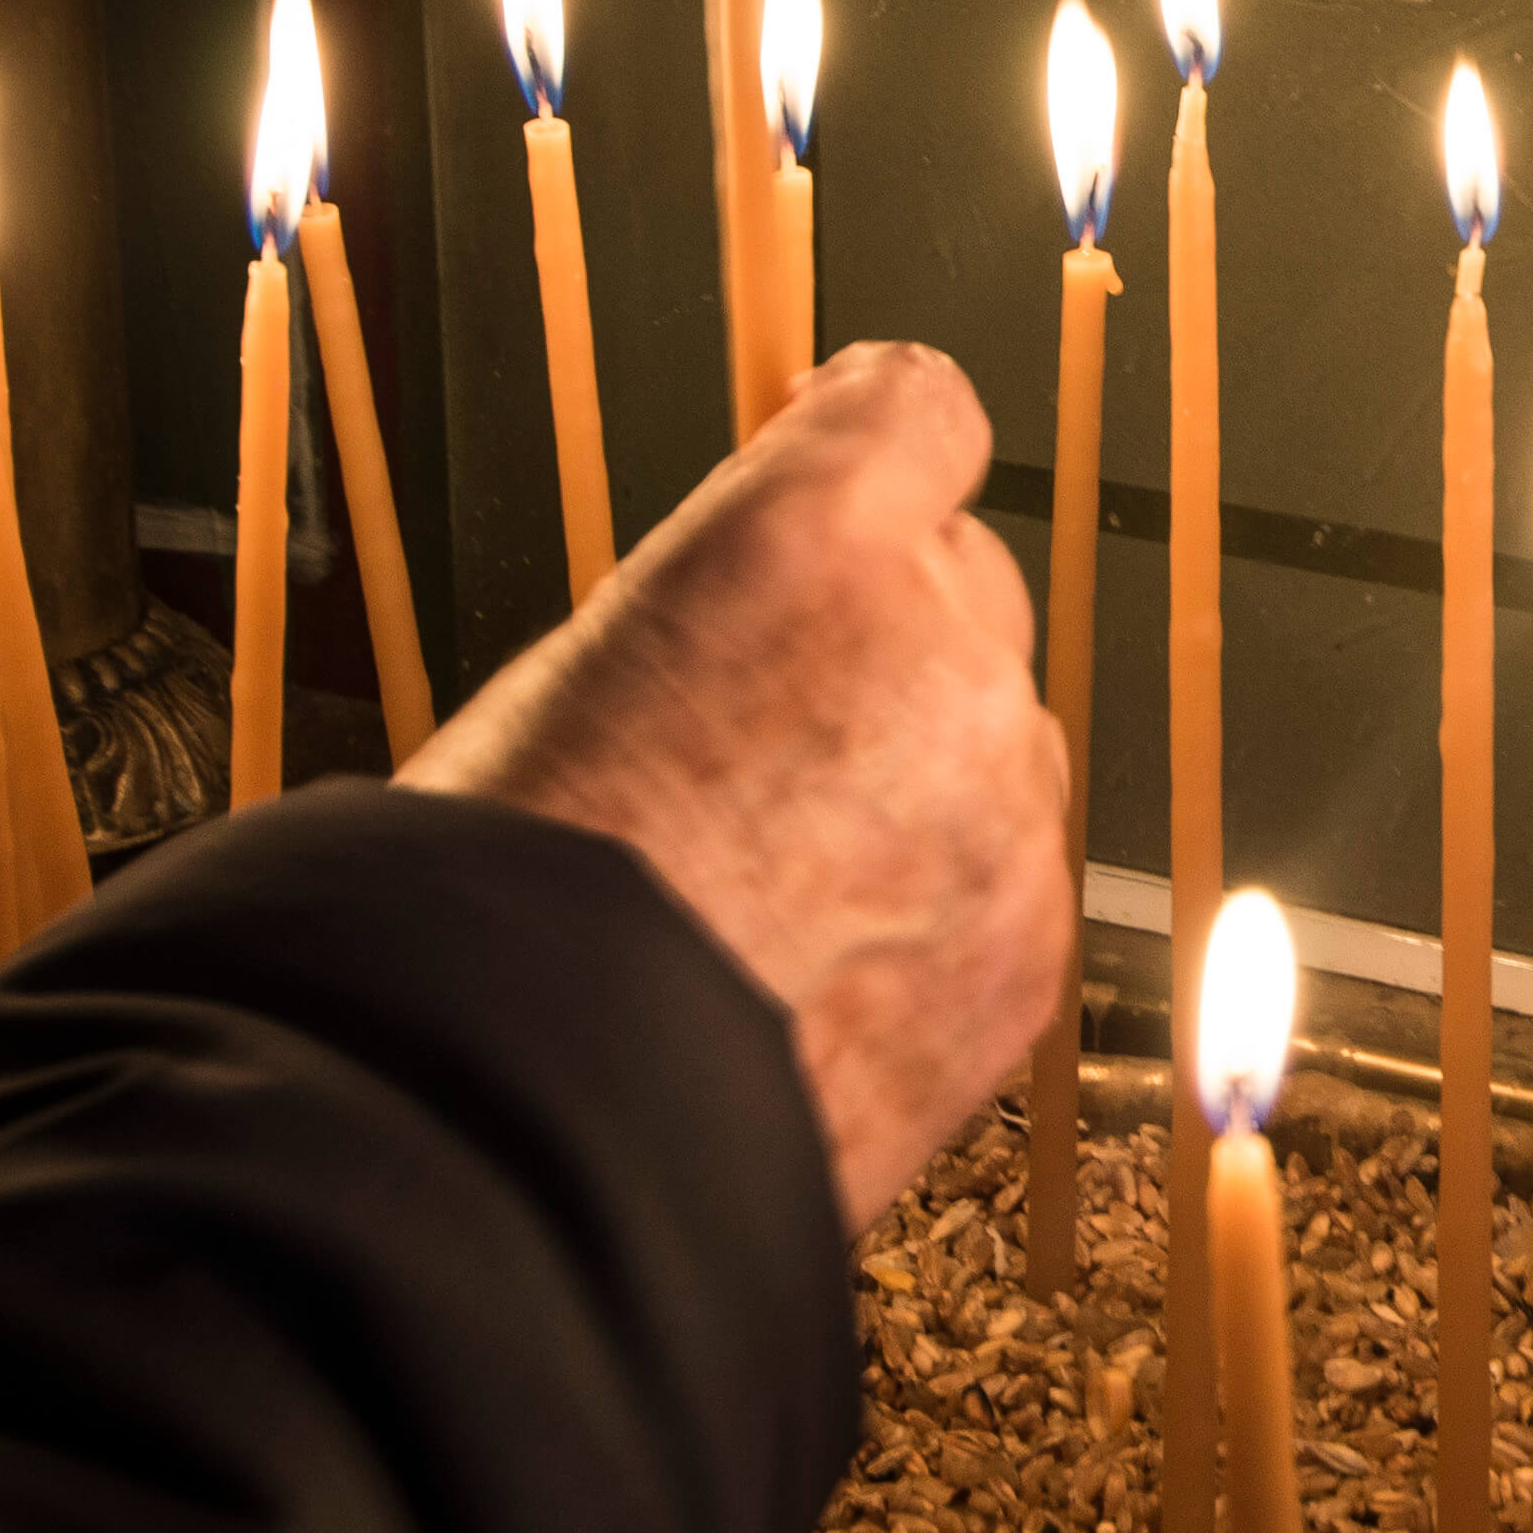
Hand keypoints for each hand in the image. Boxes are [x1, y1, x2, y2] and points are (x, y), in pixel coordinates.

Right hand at [407, 342, 1069, 1236]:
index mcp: (809, 540)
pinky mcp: (1028, 950)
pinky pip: (1000, 888)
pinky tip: (815, 976)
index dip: (876, 442)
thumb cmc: (504, 895)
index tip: (854, 462)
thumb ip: (730, 613)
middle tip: (769, 735)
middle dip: (890, 635)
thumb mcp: (581, 668)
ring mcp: (1004, 807)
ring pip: (990, 747)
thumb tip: (772, 620)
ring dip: (916, 785)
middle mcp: (939, 649)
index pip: (918, 409)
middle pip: (964, 586)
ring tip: (772, 887)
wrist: (535, 1123)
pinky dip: (932, 915)